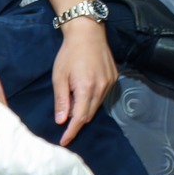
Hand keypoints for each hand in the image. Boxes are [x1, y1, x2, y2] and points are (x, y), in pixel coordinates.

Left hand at [51, 19, 117, 146]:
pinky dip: (93, 99)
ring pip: (97, 106)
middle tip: (64, 120)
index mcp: (86, 88)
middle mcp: (101, 88)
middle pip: (89, 114)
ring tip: (73, 101)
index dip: (71, 132)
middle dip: (77, 121)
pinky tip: (84, 90)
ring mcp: (110, 82)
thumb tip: (61, 121)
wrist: (88, 32)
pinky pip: (103, 95)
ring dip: (85, 109)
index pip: (79, 118)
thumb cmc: (69, 53)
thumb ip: (61, 100)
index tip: (64, 141)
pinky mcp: (114, 77)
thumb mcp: (59, 77)